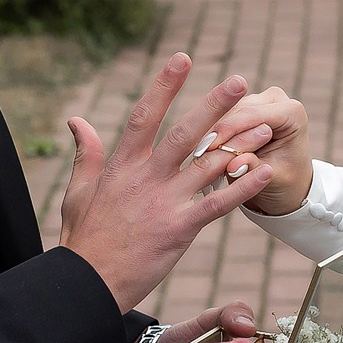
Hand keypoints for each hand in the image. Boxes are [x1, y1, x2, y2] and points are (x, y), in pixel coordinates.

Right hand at [60, 53, 274, 313]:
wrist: (87, 283)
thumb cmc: (84, 240)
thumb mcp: (78, 192)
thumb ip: (86, 154)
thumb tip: (77, 121)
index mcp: (122, 165)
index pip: (146, 115)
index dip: (164, 85)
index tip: (182, 59)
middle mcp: (145, 177)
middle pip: (186, 132)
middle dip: (214, 104)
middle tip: (240, 81)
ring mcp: (163, 202)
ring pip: (209, 164)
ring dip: (240, 145)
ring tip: (266, 128)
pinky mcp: (179, 228)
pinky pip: (218, 203)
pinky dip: (243, 187)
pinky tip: (264, 173)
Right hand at [206, 88, 312, 216]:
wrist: (288, 181)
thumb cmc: (285, 181)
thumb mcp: (273, 179)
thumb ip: (253, 169)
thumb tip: (234, 166)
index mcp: (292, 112)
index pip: (254, 115)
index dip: (230, 130)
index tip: (208, 149)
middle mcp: (276, 99)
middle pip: (238, 111)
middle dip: (217, 133)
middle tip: (196, 155)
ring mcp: (258, 100)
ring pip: (226, 112)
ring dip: (211, 134)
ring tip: (196, 156)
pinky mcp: (243, 107)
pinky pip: (221, 118)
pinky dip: (211, 135)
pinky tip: (199, 151)